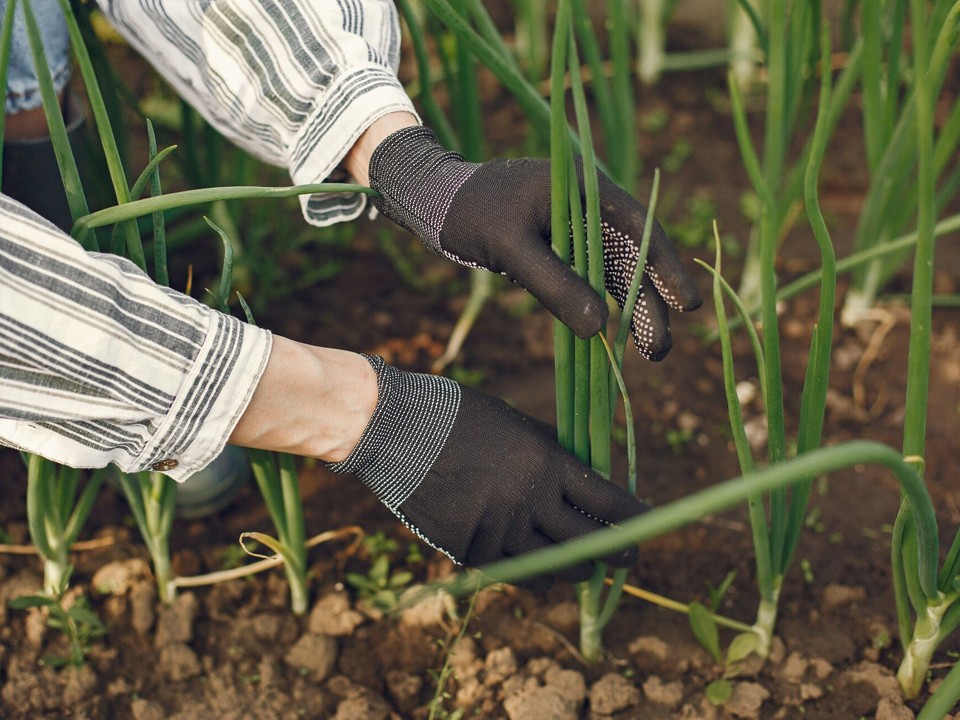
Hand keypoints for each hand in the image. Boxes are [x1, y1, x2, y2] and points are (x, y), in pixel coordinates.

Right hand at [325, 356, 648, 588]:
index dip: (635, 520)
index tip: (647, 527)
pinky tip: (538, 568)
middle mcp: (530, 502)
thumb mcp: (518, 426)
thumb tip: (587, 480)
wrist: (398, 430)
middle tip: (626, 557)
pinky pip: (515, 574)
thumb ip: (553, 456)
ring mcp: (499, 531)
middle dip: (616, 554)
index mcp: (547, 464)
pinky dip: (532, 573)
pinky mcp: (470, 551)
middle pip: (590, 545)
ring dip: (574, 568)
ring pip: (555, 569)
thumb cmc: (461, 417)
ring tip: (579, 563)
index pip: (609, 503)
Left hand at [368, 126, 701, 359]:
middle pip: (632, 258)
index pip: (639, 229)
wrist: (436, 200)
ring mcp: (575, 227)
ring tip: (649, 352)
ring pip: (614, 273)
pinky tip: (615, 335)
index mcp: (585, 189)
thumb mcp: (512, 248)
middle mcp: (589, 206)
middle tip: (661, 350)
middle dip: (650, 304)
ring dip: (631, 310)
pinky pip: (590, 278)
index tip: (686, 305)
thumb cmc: (471, 214)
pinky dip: (603, 305)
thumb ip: (554, 283)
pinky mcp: (560, 247)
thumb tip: (599, 329)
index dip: (666, 268)